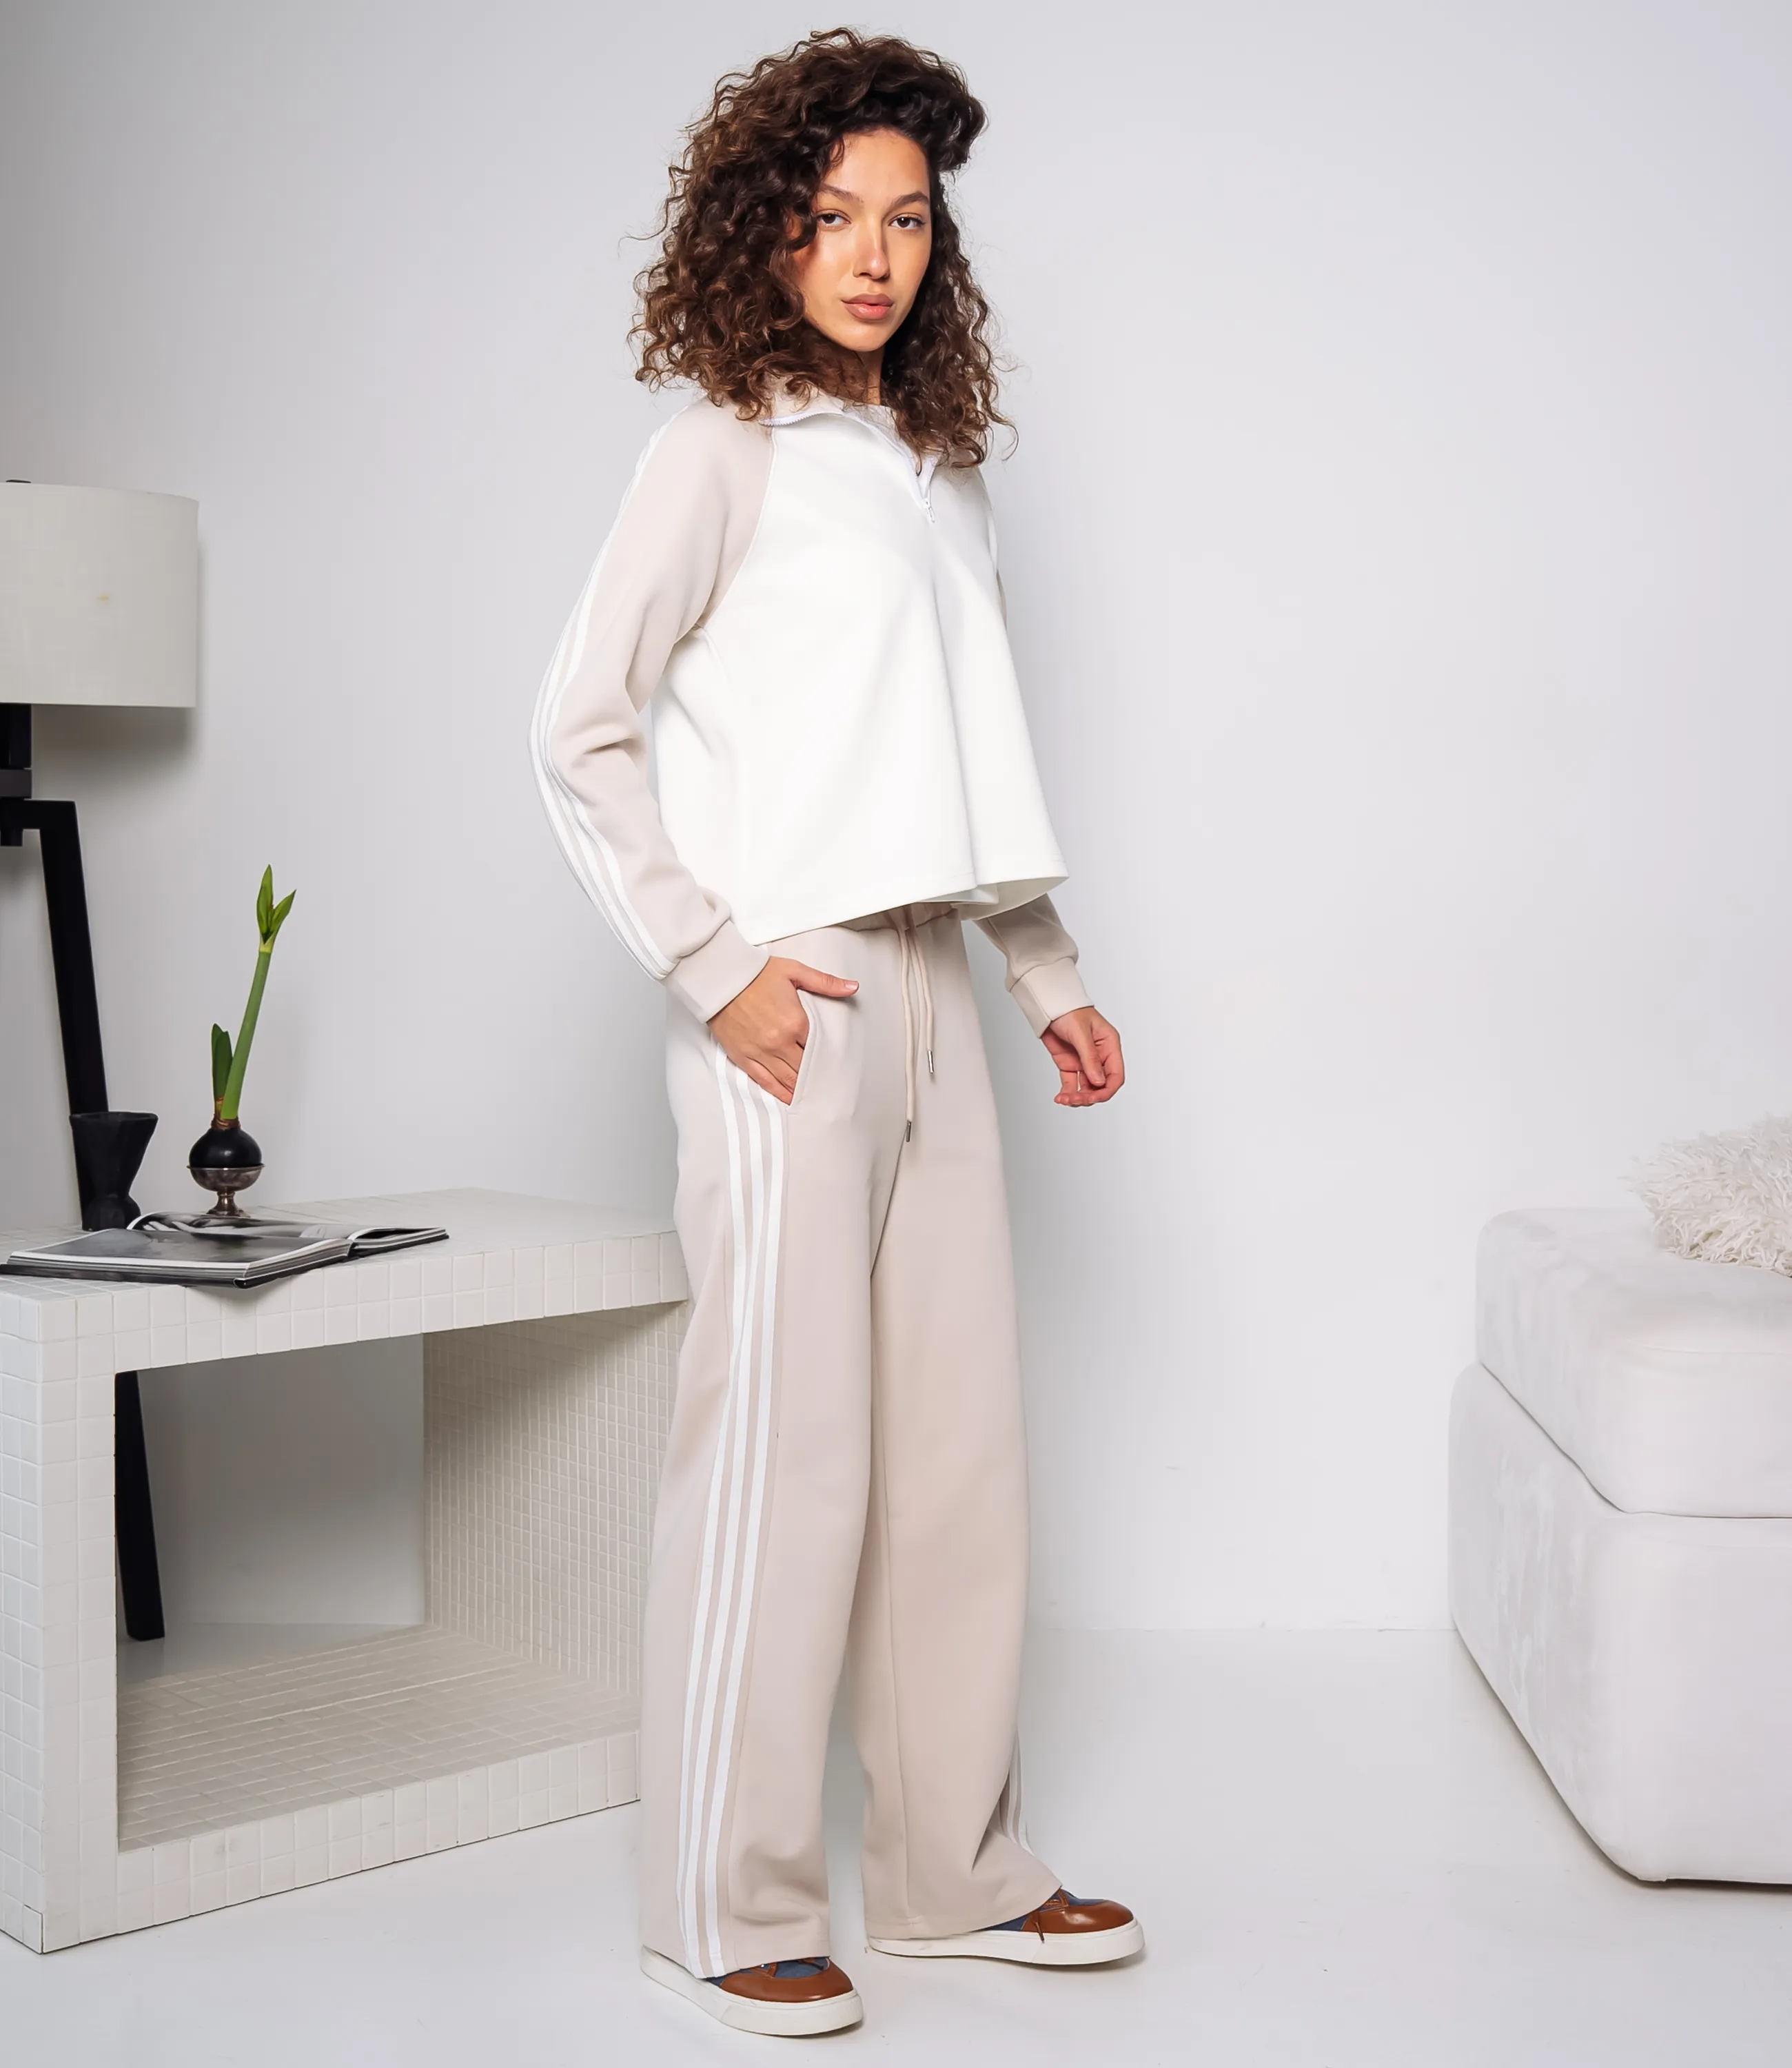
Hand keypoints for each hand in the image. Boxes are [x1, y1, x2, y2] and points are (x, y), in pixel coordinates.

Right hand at [708, 956, 857, 1103]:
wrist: (721, 978)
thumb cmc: (755, 973)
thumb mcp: (795, 971)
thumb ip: (825, 983)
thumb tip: (852, 987)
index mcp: (795, 1023)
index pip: (819, 1048)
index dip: (828, 1055)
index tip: (836, 1063)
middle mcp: (779, 1042)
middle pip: (805, 1068)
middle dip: (817, 1076)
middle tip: (829, 1085)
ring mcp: (761, 1052)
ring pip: (787, 1080)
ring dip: (801, 1089)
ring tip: (814, 1097)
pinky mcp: (743, 1057)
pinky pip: (765, 1081)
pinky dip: (779, 1092)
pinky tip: (789, 1098)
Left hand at [1042, 1006, 1124, 1106]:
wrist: (1049, 1005)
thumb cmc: (1069, 1011)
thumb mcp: (1081, 1034)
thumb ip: (1090, 1058)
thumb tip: (1099, 1082)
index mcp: (1109, 1046)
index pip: (1115, 1075)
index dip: (1106, 1090)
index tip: (1093, 1098)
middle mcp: (1099, 1056)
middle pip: (1101, 1086)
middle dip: (1089, 1096)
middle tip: (1074, 1100)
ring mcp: (1084, 1062)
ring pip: (1086, 1088)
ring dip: (1077, 1097)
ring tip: (1064, 1099)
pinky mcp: (1070, 1064)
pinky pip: (1071, 1084)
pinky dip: (1067, 1093)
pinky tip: (1060, 1098)